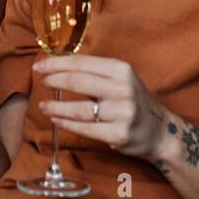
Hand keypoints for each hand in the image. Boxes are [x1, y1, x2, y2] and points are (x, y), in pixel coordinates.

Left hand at [35, 55, 170, 162]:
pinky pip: (86, 128)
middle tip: (40, 82)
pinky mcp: (119, 134)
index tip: (39, 66)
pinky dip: (67, 123)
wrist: (159, 131)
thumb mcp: (120, 79)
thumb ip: (94, 72)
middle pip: (78, 82)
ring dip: (57, 106)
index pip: (82, 63)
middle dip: (54, 80)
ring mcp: (122, 113)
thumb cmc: (132, 101)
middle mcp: (123, 89)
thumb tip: (57, 64)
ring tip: (43, 105)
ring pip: (80, 108)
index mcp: (122, 70)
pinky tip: (56, 119)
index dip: (56, 64)